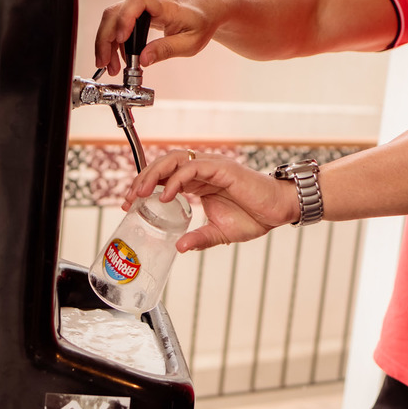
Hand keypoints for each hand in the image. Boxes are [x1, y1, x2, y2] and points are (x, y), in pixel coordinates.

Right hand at [94, 0, 220, 76]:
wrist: (206, 7)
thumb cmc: (202, 21)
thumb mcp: (191, 42)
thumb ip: (166, 50)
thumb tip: (144, 60)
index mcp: (165, 5)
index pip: (138, 0)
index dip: (125, 17)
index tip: (121, 38)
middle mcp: (149, 1)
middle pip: (116, 11)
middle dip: (105, 38)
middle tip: (104, 63)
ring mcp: (140, 6)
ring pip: (113, 18)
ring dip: (107, 42)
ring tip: (110, 67)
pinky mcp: (137, 13)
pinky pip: (118, 23)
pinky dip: (114, 42)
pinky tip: (118, 59)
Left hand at [126, 150, 298, 252]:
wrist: (279, 211)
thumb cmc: (254, 217)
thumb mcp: (220, 233)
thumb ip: (199, 238)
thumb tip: (180, 248)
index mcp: (199, 183)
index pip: (164, 178)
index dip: (145, 187)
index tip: (129, 204)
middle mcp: (202, 171)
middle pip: (163, 165)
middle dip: (142, 180)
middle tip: (129, 199)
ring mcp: (211, 167)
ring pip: (173, 160)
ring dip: (153, 175)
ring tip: (140, 193)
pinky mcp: (221, 168)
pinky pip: (192, 166)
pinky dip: (176, 179)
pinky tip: (167, 195)